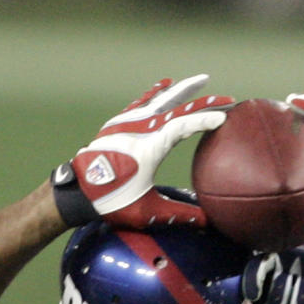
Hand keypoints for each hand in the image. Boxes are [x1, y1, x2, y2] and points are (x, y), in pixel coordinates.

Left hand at [52, 75, 233, 227]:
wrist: (77, 190)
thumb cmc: (111, 201)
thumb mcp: (148, 212)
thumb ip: (179, 215)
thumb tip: (207, 223)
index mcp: (149, 146)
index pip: (183, 125)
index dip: (205, 119)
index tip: (225, 116)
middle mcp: (139, 128)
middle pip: (176, 106)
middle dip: (202, 100)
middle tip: (226, 97)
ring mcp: (127, 122)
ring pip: (160, 99)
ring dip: (182, 90)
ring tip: (200, 81)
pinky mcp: (118, 123)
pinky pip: (143, 102)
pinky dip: (157, 93)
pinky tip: (164, 86)